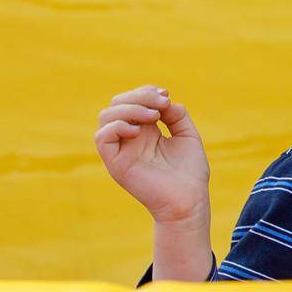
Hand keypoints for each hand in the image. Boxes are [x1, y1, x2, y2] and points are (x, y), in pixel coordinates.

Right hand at [94, 84, 209, 222]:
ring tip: (153, 116)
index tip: (165, 94)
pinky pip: (102, 138)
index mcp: (145, 130)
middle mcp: (129, 138)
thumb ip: (176, 115)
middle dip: (138, 96)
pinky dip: (117, 126)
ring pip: (106, 117)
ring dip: (129, 109)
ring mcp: (121, 150)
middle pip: (116, 104)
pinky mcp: (116, 163)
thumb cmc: (189, 172)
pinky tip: (138, 130)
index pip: (131, 100)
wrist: (189, 200)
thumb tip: (165, 100)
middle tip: (161, 103)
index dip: (145, 92)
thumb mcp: (187, 135)